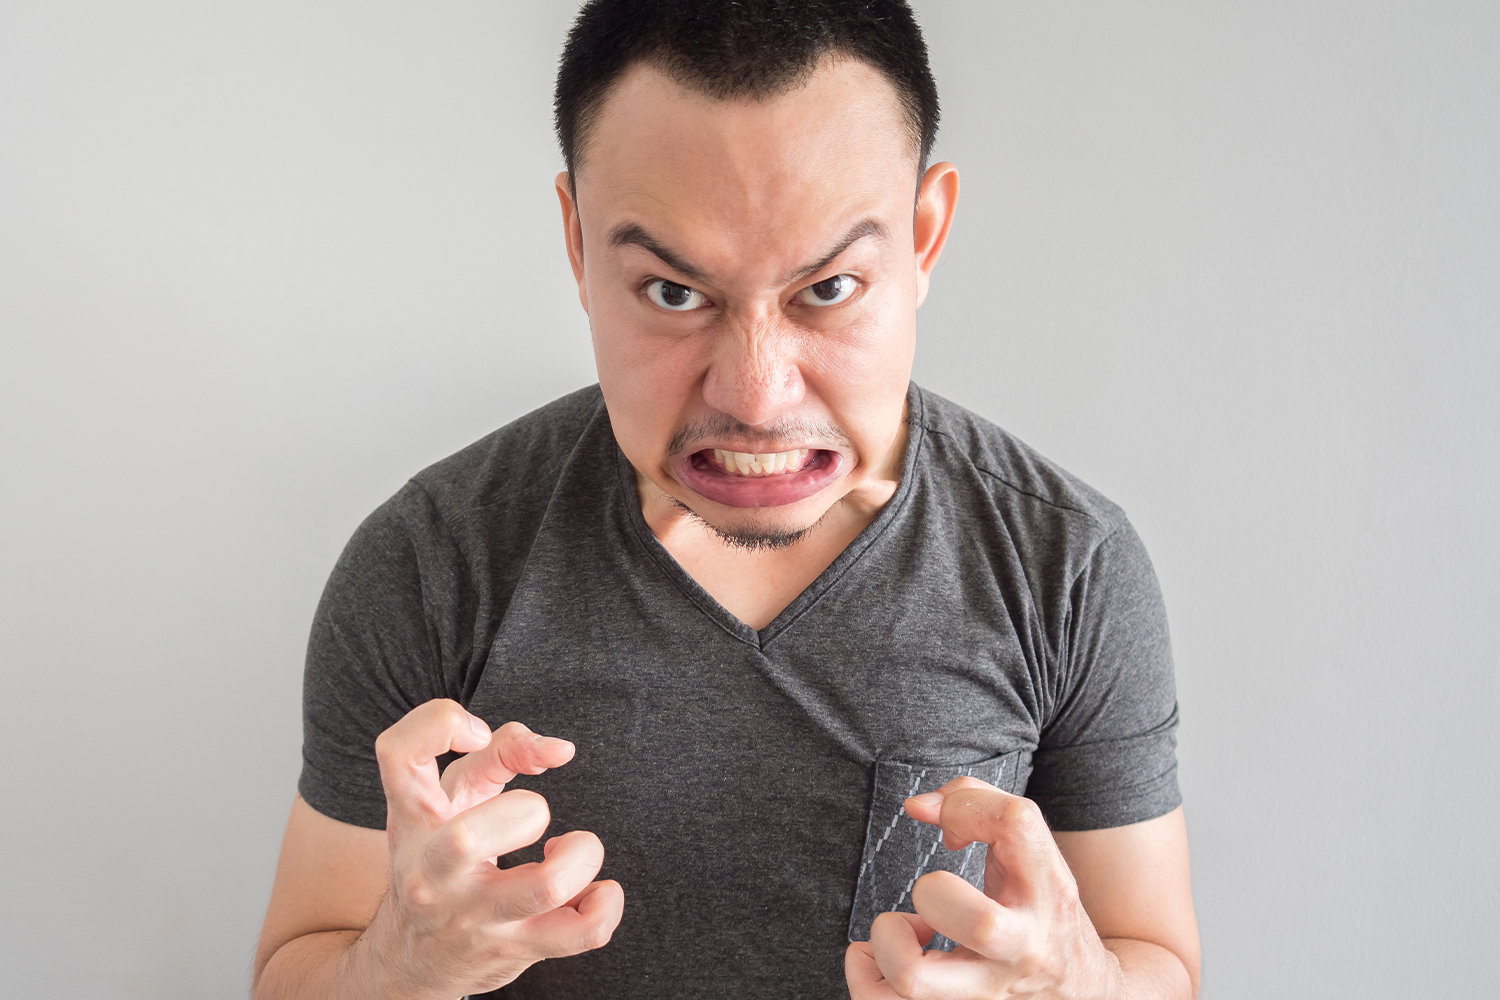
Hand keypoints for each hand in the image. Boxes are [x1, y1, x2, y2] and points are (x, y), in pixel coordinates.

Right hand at [358, 699, 623, 998]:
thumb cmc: (439, 858)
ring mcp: (473, 917)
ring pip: (546, 886)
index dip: (442, 724)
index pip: (398, 753)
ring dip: (582, 854)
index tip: (476, 733)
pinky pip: (583, 933)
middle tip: (536, 817)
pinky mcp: (514, 950)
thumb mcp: (451, 800)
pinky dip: (606, 903)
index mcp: (413, 818)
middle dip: (527, 811)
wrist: (410, 959)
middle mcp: (432, 872)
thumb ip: (499, 751)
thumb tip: (557, 750)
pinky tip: (594, 890)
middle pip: (467, 839)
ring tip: (572, 850)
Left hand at [845, 777, 1118, 999]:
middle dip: (931, 892)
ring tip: (907, 932)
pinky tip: (884, 959)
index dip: (967, 805)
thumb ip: (980, 810)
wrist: (1083, 993)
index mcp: (1049, 894)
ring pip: (912, 979)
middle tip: (930, 895)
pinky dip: (865, 977)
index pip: (1017, 824)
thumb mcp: (1035, 861)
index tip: (950, 825)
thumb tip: (918, 806)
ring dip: (886, 943)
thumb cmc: (1042, 915)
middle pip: (977, 923)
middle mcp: (1025, 950)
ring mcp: (990, 994)